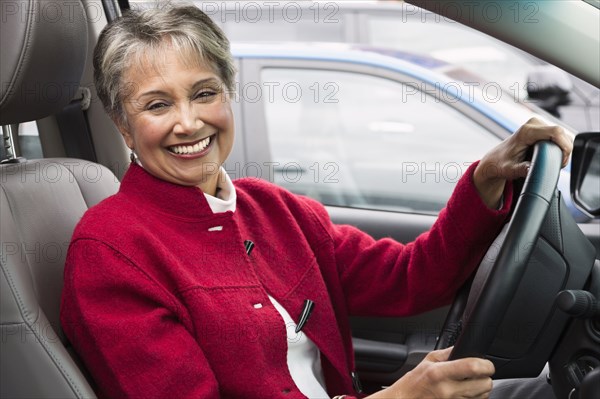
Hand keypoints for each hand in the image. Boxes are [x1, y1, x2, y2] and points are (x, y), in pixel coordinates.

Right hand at [367, 347, 493, 398]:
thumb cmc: (414, 382)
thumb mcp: (427, 361)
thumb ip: (446, 353)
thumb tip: (463, 347)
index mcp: (439, 373)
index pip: (472, 367)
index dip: (485, 365)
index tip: (487, 364)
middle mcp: (447, 390)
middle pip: (484, 384)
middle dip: (485, 378)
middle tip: (479, 374)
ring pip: (483, 396)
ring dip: (480, 390)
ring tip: (469, 384)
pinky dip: (474, 398)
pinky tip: (465, 393)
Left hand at [473, 117, 573, 208]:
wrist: (495, 160)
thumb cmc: (502, 164)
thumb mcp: (511, 170)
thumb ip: (522, 169)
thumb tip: (532, 170)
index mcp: (526, 131)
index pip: (556, 132)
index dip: (565, 146)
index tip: (562, 161)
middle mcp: (532, 124)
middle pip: (562, 133)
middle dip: (564, 150)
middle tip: (557, 165)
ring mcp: (537, 124)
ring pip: (562, 134)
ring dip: (562, 148)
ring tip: (553, 161)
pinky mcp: (540, 128)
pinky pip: (558, 135)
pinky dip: (559, 146)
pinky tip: (552, 155)